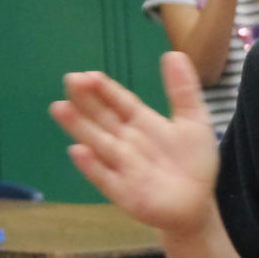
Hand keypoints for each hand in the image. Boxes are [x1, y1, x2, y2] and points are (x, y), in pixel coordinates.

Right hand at [52, 55, 221, 236]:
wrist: (198, 204)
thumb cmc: (193, 162)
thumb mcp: (195, 120)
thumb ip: (183, 90)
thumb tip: (174, 53)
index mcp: (142, 123)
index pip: (120, 102)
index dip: (105, 89)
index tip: (89, 75)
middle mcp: (126, 142)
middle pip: (103, 118)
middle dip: (87, 101)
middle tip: (70, 80)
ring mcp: (122, 167)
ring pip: (98, 143)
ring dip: (79, 127)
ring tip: (60, 108)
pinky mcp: (123, 192)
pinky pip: (105, 178)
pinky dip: (92, 166)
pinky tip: (78, 151)